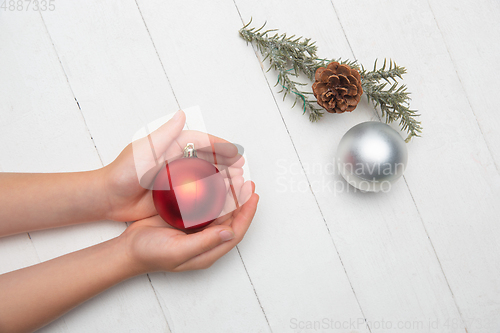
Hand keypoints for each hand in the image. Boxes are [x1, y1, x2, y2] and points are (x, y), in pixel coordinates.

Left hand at [100, 110, 244, 221]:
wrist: (108, 197)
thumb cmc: (123, 172)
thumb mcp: (144, 150)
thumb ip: (165, 134)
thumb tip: (182, 115)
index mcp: (171, 145)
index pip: (202, 142)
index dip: (221, 147)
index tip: (237, 154)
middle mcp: (177, 159)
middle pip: (208, 159)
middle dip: (227, 163)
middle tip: (241, 172)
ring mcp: (177, 177)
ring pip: (206, 176)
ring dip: (222, 179)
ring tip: (237, 185)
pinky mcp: (175, 194)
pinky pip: (198, 193)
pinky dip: (211, 195)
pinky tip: (222, 199)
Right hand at [119, 185, 258, 272]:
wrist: (127, 249)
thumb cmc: (150, 253)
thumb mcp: (178, 251)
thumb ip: (204, 242)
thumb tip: (229, 233)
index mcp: (208, 251)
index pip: (236, 232)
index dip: (247, 214)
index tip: (253, 196)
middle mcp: (206, 240)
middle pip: (231, 219)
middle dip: (241, 202)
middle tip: (247, 182)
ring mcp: (196, 230)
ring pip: (220, 211)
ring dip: (229, 196)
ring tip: (235, 179)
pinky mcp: (186, 220)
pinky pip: (205, 205)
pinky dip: (212, 193)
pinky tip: (214, 181)